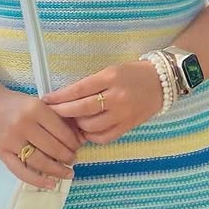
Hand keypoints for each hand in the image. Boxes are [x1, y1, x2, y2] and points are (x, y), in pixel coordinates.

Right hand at [0, 84, 83, 189]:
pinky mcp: (1, 153)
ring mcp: (11, 140)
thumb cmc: (12, 102)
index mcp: (35, 108)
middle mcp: (24, 124)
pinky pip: (21, 171)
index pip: (62, 131)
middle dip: (68, 157)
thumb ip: (55, 118)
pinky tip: (50, 184)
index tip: (78, 147)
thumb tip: (78, 137)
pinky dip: (37, 180)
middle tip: (73, 160)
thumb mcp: (35, 103)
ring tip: (67, 173)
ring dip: (57, 170)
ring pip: (40, 161)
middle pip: (53, 148)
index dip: (73, 142)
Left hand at [42, 61, 164, 142]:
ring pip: (91, 126)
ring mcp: (123, 113)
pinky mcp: (129, 126)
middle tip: (51, 113)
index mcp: (110, 78)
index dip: (59, 97)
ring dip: (77, 125)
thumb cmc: (133, 73)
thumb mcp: (111, 70)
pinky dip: (91, 135)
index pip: (78, 90)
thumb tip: (66, 98)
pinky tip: (86, 130)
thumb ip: (90, 84)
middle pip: (82, 110)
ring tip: (72, 120)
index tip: (46, 100)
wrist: (162, 82)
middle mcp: (117, 97)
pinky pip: (104, 137)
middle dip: (62, 112)